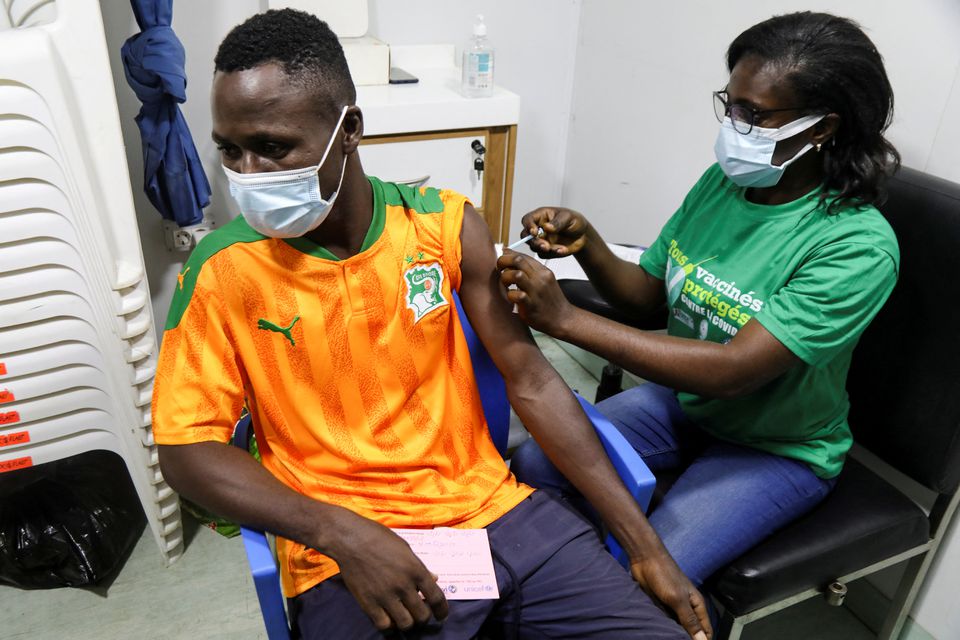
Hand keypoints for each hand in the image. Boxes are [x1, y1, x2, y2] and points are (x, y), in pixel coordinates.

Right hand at [325, 514, 447, 631]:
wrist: (350, 539)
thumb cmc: (379, 538)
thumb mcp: (405, 548)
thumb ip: (419, 566)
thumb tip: (434, 579)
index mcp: (416, 569)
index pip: (437, 597)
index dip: (442, 610)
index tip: (441, 616)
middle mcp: (403, 585)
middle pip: (422, 615)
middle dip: (424, 618)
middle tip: (419, 614)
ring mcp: (385, 596)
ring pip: (405, 624)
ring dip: (408, 623)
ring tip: (404, 617)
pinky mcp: (368, 603)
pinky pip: (384, 625)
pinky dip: (390, 627)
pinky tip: (389, 621)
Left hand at [496, 251, 573, 335]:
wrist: (562, 319)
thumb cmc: (549, 301)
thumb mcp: (544, 280)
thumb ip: (529, 270)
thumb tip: (510, 256)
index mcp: (542, 271)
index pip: (522, 255)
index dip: (508, 256)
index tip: (502, 261)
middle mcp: (540, 278)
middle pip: (518, 260)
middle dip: (503, 262)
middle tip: (499, 270)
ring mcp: (536, 291)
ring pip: (517, 275)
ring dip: (505, 278)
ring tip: (506, 284)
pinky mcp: (531, 305)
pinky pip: (516, 295)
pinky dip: (509, 295)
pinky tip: (511, 298)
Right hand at [519, 207, 591, 257]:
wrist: (583, 235)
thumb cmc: (574, 221)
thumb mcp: (568, 217)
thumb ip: (557, 222)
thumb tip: (546, 227)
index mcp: (541, 216)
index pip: (527, 220)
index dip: (528, 226)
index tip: (534, 232)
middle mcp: (538, 228)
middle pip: (525, 236)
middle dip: (534, 242)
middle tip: (546, 246)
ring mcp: (540, 240)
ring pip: (533, 247)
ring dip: (545, 249)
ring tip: (560, 248)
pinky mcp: (545, 251)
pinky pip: (543, 255)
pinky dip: (553, 254)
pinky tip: (562, 250)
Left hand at [630, 551, 712, 639]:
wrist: (645, 559)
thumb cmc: (664, 576)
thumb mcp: (678, 599)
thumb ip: (690, 620)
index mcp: (697, 605)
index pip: (705, 630)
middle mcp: (687, 607)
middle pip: (692, 630)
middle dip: (688, 638)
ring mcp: (673, 606)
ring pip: (677, 626)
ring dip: (674, 633)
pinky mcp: (661, 605)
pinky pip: (665, 621)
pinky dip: (664, 627)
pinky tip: (660, 635)